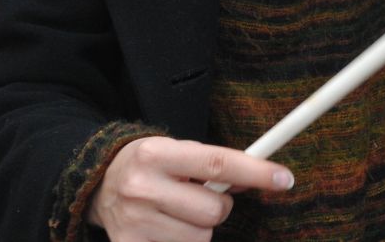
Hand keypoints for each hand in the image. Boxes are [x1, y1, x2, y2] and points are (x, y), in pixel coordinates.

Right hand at [88, 137, 292, 241]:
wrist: (100, 185)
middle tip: (198, 197)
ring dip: (198, 230)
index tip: (285, 179)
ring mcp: (134, 224)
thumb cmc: (150, 166)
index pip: (218, 164)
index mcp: (156, 154)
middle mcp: (143, 188)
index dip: (256, 173)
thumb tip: (261, 175)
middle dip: (217, 207)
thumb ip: (213, 163)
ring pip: (200, 238)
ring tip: (177, 214)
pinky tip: (166, 230)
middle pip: (213, 211)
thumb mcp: (176, 151)